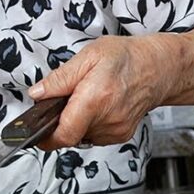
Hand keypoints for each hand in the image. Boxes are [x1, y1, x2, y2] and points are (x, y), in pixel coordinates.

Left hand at [27, 35, 179, 149]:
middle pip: (70, 134)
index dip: (45, 137)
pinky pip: (93, 135)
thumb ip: (59, 78)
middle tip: (65, 100)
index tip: (35, 133)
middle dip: (60, 120)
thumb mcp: (87, 56)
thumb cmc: (127, 58)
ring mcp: (116, 130)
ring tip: (85, 98)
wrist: (158, 68)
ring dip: (75, 121)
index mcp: (96, 98)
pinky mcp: (121, 135)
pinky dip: (88, 123)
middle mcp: (108, 119)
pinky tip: (96, 106)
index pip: (65, 133)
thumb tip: (38, 93)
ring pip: (81, 135)